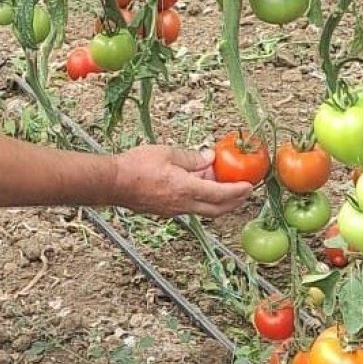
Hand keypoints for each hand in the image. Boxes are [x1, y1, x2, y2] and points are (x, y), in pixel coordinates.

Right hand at [111, 146, 251, 217]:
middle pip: (217, 209)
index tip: (249, 186)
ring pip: (203, 209)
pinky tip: (198, 186)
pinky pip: (189, 207)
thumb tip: (208, 158)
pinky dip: (200, 199)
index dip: (238, 191)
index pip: (220, 194)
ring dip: (217, 200)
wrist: (113, 182)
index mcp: (186, 189)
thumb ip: (191, 157)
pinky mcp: (164, 210)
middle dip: (234, 202)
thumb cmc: (136, 167)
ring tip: (222, 186)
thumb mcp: (167, 153)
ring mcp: (173, 210)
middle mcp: (182, 205)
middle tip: (244, 193)